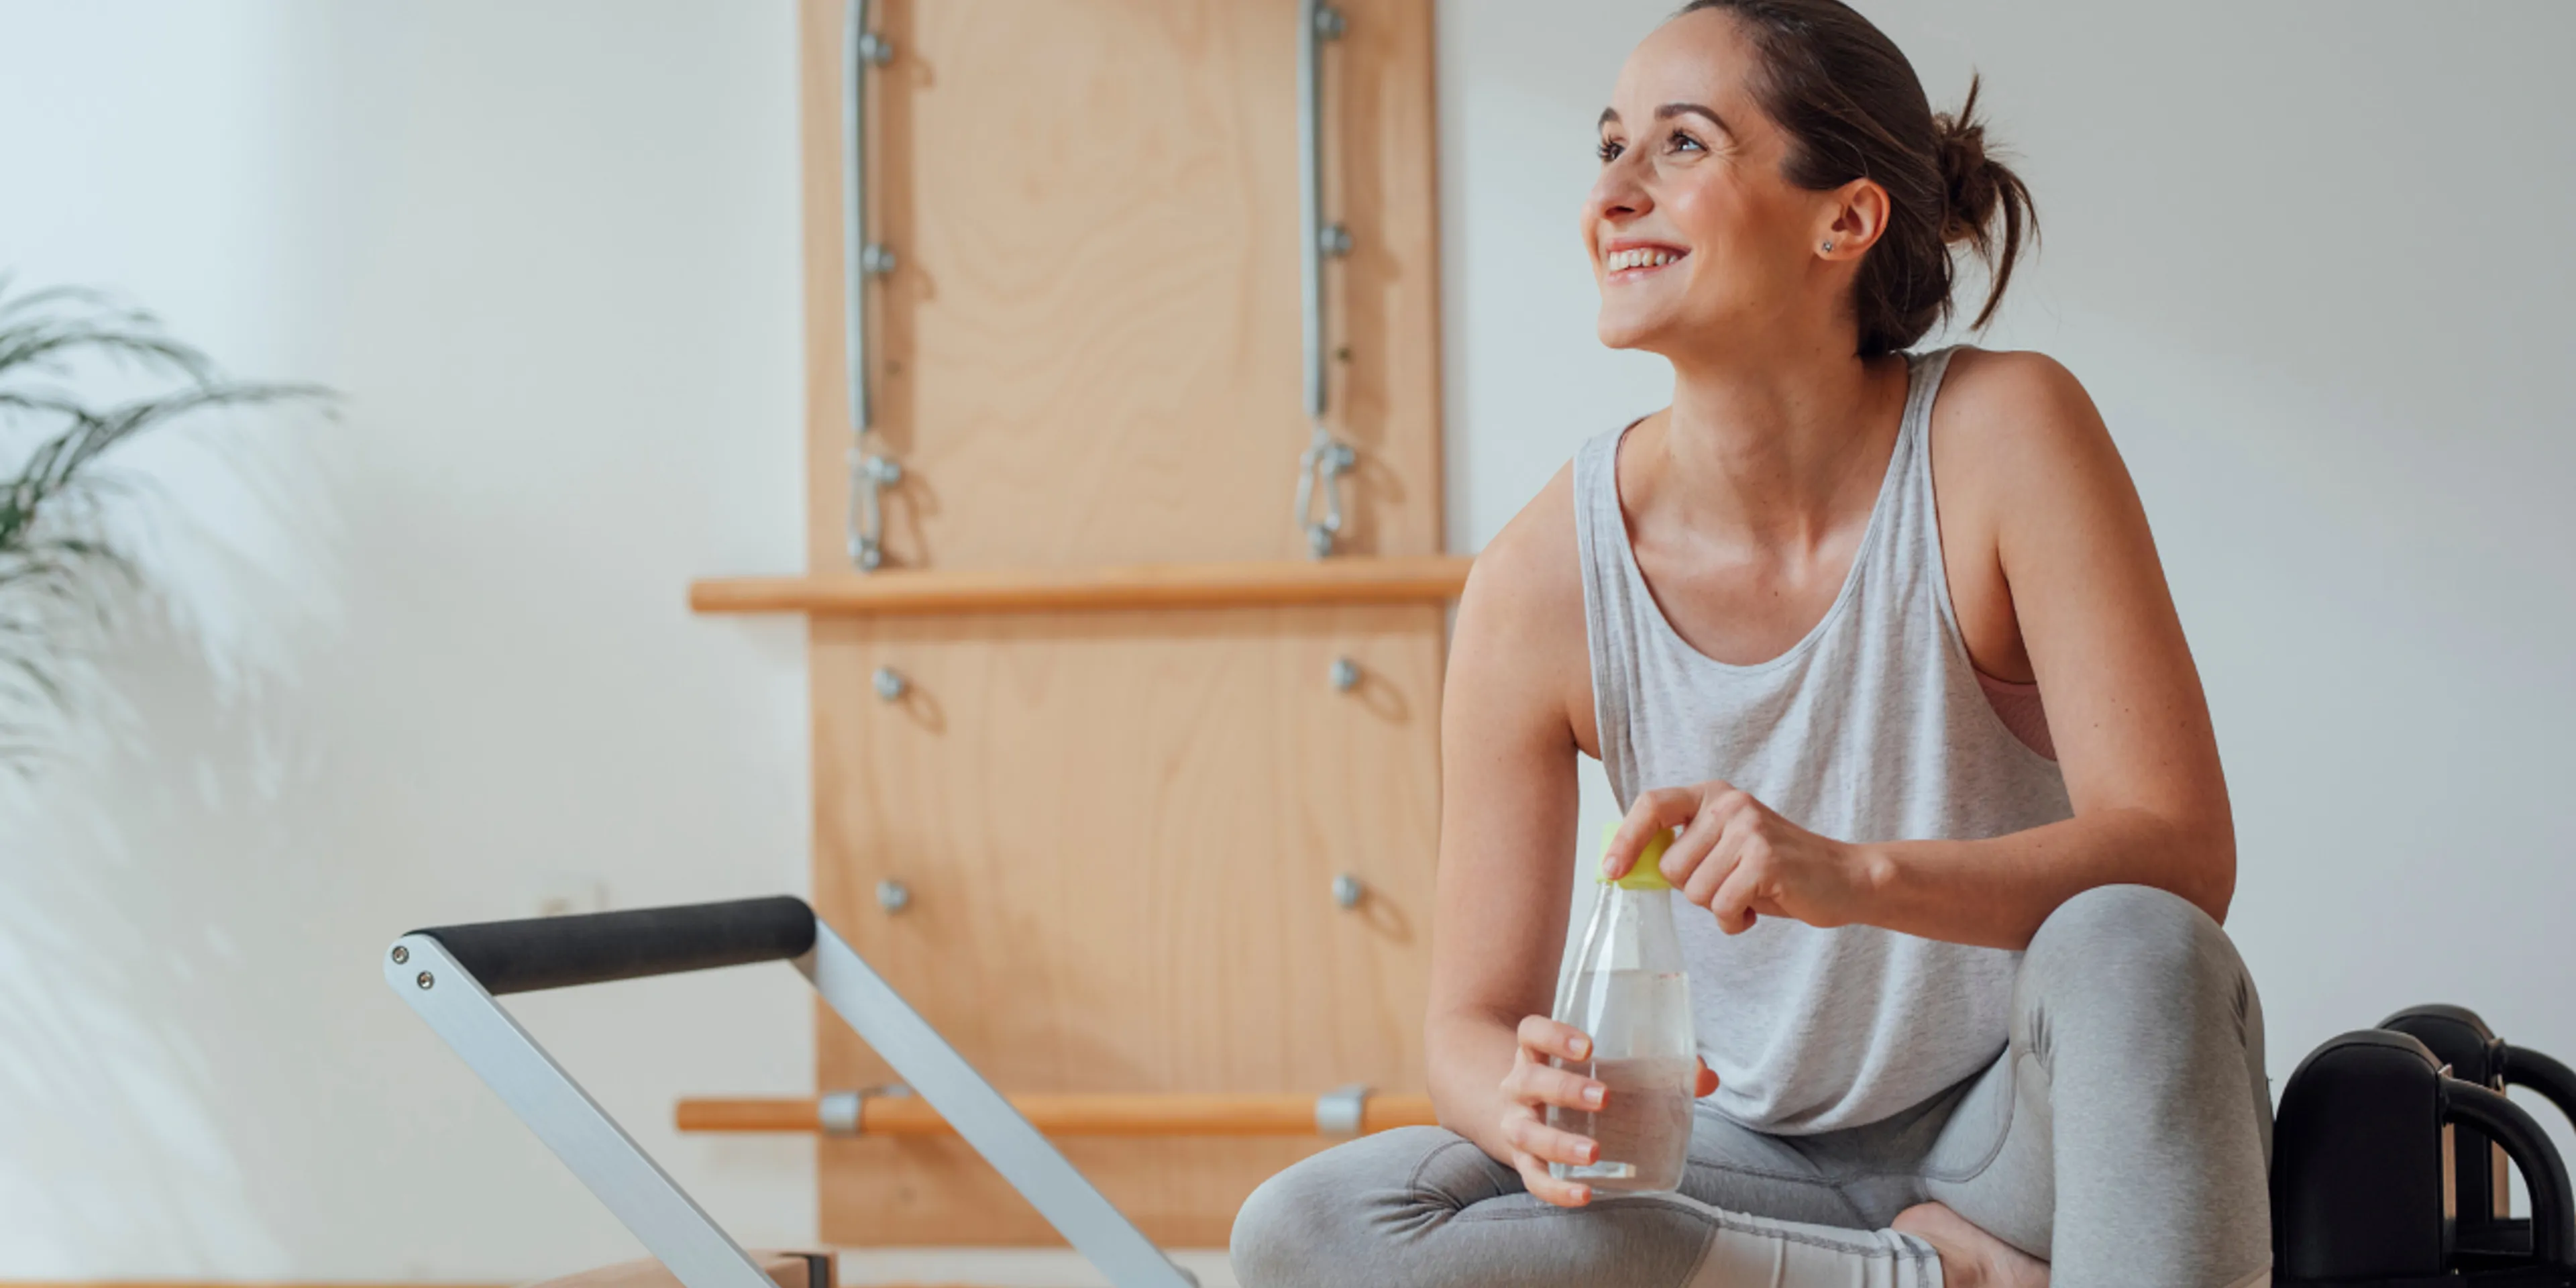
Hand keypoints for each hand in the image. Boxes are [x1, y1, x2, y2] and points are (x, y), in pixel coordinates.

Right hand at [1498, 1014, 1718, 1207]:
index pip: (1532, 1033)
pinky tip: (1584, 1194)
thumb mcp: (1602, 1069)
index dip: (1553, 1035)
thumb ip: (1653, 1069)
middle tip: (1604, 1098)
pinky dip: (1556, 1189)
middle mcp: (1518, 1087)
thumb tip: (1706, 1076)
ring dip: (1559, 1143)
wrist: (1530, 1115)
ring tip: (1593, 1152)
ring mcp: (1516, 1125)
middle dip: (1565, 1089)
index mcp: (1536, 1054)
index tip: (1589, 1047)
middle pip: (1528, 1080)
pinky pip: (1533, 1178)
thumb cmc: (1576, 1084)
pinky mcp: (1524, 1162)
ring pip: (1526, 1132)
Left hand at [1605, 782, 1880, 933]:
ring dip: (1719, 906)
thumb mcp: (1727, 847)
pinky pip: (1721, 907)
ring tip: (1750, 894)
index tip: (1611, 871)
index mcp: (1713, 795)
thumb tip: (1626, 867)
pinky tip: (1759, 906)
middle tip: (1731, 884)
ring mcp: (1748, 830)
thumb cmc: (1776, 869)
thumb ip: (1686, 849)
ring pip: (1695, 892)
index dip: (1626, 839)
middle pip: (1671, 867)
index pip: (1652, 804)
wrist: (1843, 877)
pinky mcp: (1764, 860)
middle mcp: (1728, 805)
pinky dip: (1735, 920)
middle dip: (1695, 890)